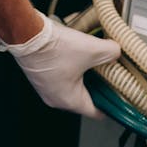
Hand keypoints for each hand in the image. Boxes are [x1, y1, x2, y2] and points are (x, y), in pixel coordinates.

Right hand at [0, 11, 119, 117]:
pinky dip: (69, 67)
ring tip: (91, 58)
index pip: (97, 112)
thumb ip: (111, 52)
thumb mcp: (91, 49)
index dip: (111, 103)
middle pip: (85, 97)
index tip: (119, 94)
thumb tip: (118, 52)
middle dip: (97, 84)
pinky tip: (74, 51)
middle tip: (107, 70)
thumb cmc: (53, 48)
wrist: (27, 34)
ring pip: (72, 84)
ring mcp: (45, 87)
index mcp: (69, 101)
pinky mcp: (40, 74)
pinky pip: (60, 76)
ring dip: (82, 73)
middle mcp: (55, 98)